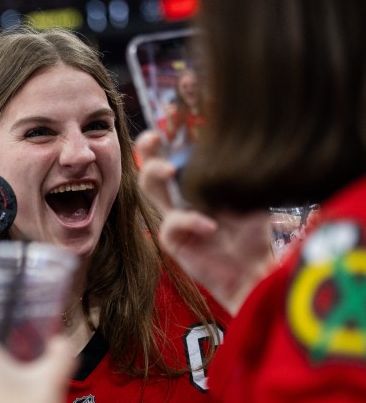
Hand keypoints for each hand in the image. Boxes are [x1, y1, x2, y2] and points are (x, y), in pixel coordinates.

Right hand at [135, 131, 272, 315]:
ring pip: (150, 191)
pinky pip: (171, 224)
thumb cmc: (253, 236)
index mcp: (196, 188)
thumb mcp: (251, 198)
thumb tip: (233, 145)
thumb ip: (238, 177)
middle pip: (152, 169)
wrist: (254, 273)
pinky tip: (210, 225)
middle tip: (154, 139)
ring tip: (170, 170)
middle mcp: (180, 200)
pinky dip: (190, 220)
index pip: (174, 159)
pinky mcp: (173, 242)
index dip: (165, 144)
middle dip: (147, 150)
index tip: (165, 129)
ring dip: (155, 174)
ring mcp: (174, 220)